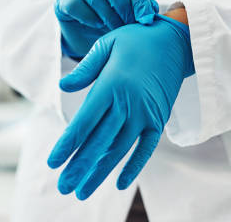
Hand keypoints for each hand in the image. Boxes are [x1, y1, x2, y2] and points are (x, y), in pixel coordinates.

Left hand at [47, 15, 193, 199]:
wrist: (177, 41)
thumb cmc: (137, 40)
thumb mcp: (107, 44)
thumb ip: (85, 69)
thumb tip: (62, 87)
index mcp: (110, 85)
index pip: (84, 123)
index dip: (67, 145)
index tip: (53, 163)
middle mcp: (127, 104)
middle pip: (99, 142)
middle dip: (79, 166)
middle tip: (63, 186)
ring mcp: (145, 114)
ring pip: (119, 149)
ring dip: (100, 171)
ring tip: (83, 190)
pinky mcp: (159, 119)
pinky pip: (146, 148)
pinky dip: (134, 166)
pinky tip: (120, 182)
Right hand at [55, 0, 158, 57]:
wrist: (84, 31)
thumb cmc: (110, 16)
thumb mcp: (128, 10)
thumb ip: (140, 7)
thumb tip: (153, 9)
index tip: (146, 17)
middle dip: (122, 3)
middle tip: (130, 22)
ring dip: (108, 14)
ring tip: (117, 28)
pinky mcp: (62, 0)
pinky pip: (75, 5)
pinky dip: (89, 16)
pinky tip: (98, 25)